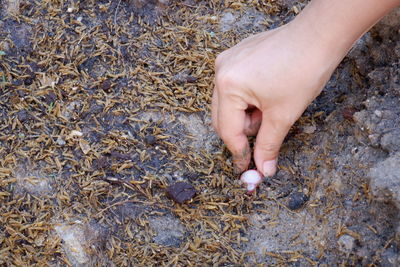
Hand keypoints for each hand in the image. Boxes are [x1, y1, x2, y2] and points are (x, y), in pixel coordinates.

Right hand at [212, 23, 339, 176]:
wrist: (318, 36)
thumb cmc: (303, 69)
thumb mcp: (283, 115)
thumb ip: (268, 145)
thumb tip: (263, 169)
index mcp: (228, 86)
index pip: (228, 131)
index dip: (240, 153)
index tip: (247, 168)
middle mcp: (221, 71)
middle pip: (222, 118)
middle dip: (244, 131)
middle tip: (264, 137)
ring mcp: (227, 61)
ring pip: (228, 104)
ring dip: (247, 115)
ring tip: (271, 108)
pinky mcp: (236, 56)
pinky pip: (233, 87)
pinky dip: (248, 99)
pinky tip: (268, 94)